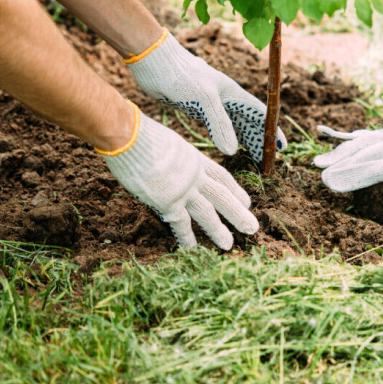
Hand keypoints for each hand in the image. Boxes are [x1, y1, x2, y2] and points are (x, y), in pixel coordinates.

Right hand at [98, 103, 258, 249]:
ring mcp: (183, 190)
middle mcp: (195, 175)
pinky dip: (186, 237)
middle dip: (238, 213)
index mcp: (195, 158)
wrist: (129, 136)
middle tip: (252, 228)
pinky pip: (180, 224)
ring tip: (228, 245)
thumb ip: (174, 158)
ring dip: (218, 230)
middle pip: (222, 196)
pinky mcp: (167, 202)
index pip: (222, 176)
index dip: (235, 190)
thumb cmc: (140, 134)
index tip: (246, 202)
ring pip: (207, 213)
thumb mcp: (168, 143)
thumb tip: (167, 163)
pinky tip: (192, 249)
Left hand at [127, 30, 286, 162]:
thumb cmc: (181, 74)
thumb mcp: (204, 99)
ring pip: (235, 124)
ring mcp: (211, 102)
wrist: (154, 61)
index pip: (260, 114)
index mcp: (233, 93)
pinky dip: (226, 137)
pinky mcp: (196, 106)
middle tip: (268, 160)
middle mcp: (225, 98)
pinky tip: (227, 146)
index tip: (281, 147)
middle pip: (250, 121)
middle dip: (260, 139)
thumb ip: (220, 124)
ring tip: (253, 158)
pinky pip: (218, 126)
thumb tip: (233, 151)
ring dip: (245, 139)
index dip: (271, 130)